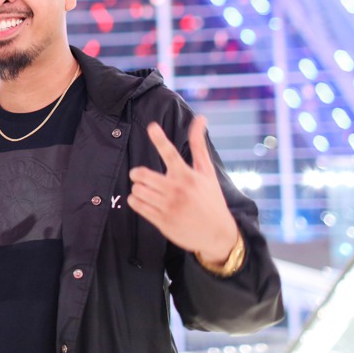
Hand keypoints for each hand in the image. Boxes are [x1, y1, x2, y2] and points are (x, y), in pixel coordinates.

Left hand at [127, 116, 238, 265]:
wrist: (217, 235)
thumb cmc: (211, 199)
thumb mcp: (207, 172)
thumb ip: (199, 145)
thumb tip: (201, 118)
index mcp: (188, 176)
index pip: (171, 154)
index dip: (160, 139)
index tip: (152, 126)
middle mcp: (177, 190)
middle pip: (142, 174)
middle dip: (137, 173)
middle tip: (139, 175)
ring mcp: (168, 207)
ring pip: (137, 190)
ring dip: (138, 188)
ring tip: (145, 190)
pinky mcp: (162, 221)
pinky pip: (137, 205)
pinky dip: (136, 200)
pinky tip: (144, 201)